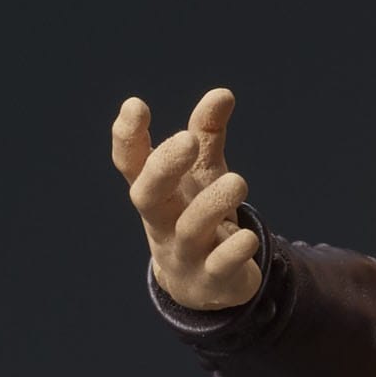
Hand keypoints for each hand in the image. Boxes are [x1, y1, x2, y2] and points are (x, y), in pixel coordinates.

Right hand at [112, 88, 261, 308]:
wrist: (206, 284)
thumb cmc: (198, 215)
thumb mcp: (202, 175)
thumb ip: (207, 136)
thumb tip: (223, 93)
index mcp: (155, 192)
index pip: (130, 163)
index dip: (127, 136)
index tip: (136, 105)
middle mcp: (161, 221)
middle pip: (146, 195)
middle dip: (163, 167)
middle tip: (186, 139)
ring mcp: (184, 253)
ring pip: (188, 228)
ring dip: (211, 204)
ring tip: (238, 181)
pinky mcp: (211, 279)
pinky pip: (218, 266)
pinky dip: (233, 251)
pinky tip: (248, 236)